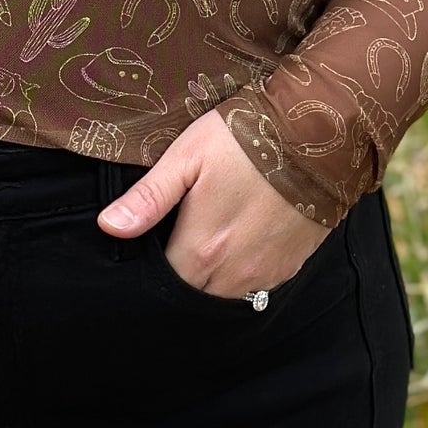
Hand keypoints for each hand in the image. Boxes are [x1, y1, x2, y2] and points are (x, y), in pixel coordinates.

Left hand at [98, 107, 327, 296]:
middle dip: (182, 274)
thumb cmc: (246, 137)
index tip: (155, 242)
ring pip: (226, 294)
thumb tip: (108, 227)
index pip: (164, 281)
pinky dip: (244, 273)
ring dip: (213, 277)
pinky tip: (241, 243)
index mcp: (202, 248)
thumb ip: (149, 198)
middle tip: (181, 239)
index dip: (154, 265)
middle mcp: (234, 272)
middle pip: (194, 292)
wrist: (319, 133)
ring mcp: (266, 272)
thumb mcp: (188, 156)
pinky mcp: (291, 265)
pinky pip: (259, 286)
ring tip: (211, 241)